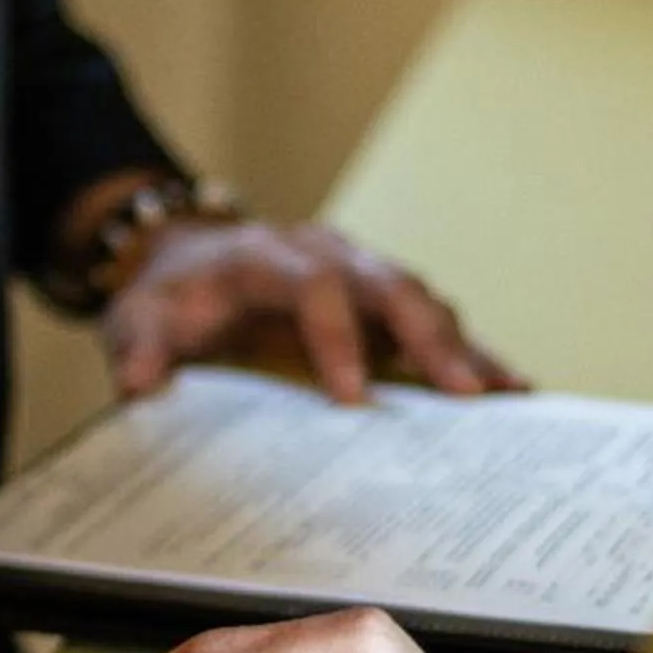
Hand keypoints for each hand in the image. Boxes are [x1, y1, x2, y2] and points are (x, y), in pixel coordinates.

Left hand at [101, 219, 526, 404]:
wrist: (188, 261)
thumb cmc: (170, 297)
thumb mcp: (138, 318)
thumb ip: (140, 348)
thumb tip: (139, 385)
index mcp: (270, 256)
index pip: (314, 286)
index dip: (336, 337)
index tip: (352, 397)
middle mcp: (329, 254)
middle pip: (392, 285)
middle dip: (431, 338)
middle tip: (464, 394)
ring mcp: (364, 274)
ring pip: (425, 301)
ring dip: (465, 347)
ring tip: (507, 398)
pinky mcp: (382, 304)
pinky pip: (436, 324)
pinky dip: (473, 354)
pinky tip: (513, 390)